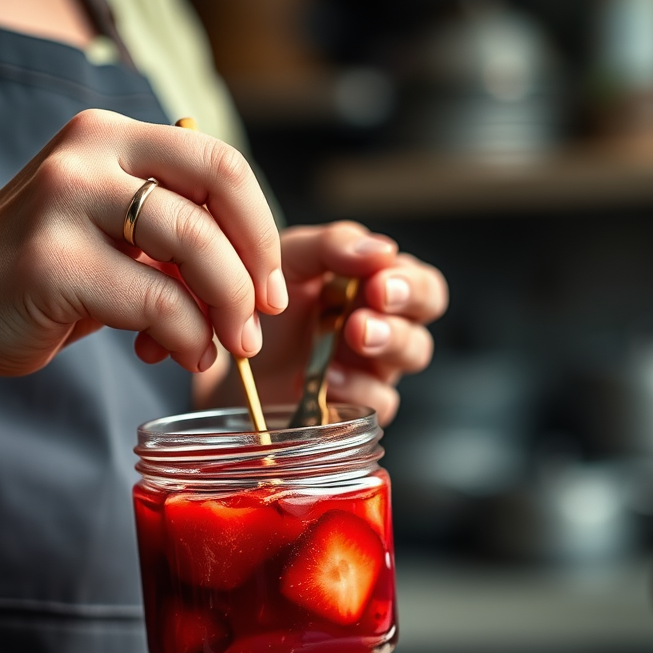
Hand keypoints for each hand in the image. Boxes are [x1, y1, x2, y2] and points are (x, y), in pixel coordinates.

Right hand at [0, 108, 286, 377]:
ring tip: (226, 347)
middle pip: (218, 191)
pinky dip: (185, 336)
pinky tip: (182, 355)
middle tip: (258, 321)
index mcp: (113, 138)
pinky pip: (155, 301)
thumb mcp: (113, 240)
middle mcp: (91, 153)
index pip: (221, 163)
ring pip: (193, 245)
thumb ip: (174, 243)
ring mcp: (66, 200)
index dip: (261, 228)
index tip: (270, 285)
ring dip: (227, 306)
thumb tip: (253, 283)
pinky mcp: (51, 261)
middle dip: (254, 268)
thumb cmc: (41, 275)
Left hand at [197, 221, 446, 425]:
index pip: (422, 287)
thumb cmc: (268, 300)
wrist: (229, 350)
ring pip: (409, 360)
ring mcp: (371, 370)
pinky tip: (326, 379)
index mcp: (377, 289)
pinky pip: (377, 402)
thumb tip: (381, 249)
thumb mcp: (291, 258)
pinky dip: (355, 389)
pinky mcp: (353, 406)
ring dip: (387, 345)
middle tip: (364, 317)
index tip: (377, 284)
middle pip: (423, 325)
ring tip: (352, 335)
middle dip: (400, 319)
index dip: (410, 287)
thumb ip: (332, 245)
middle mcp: (383, 329)